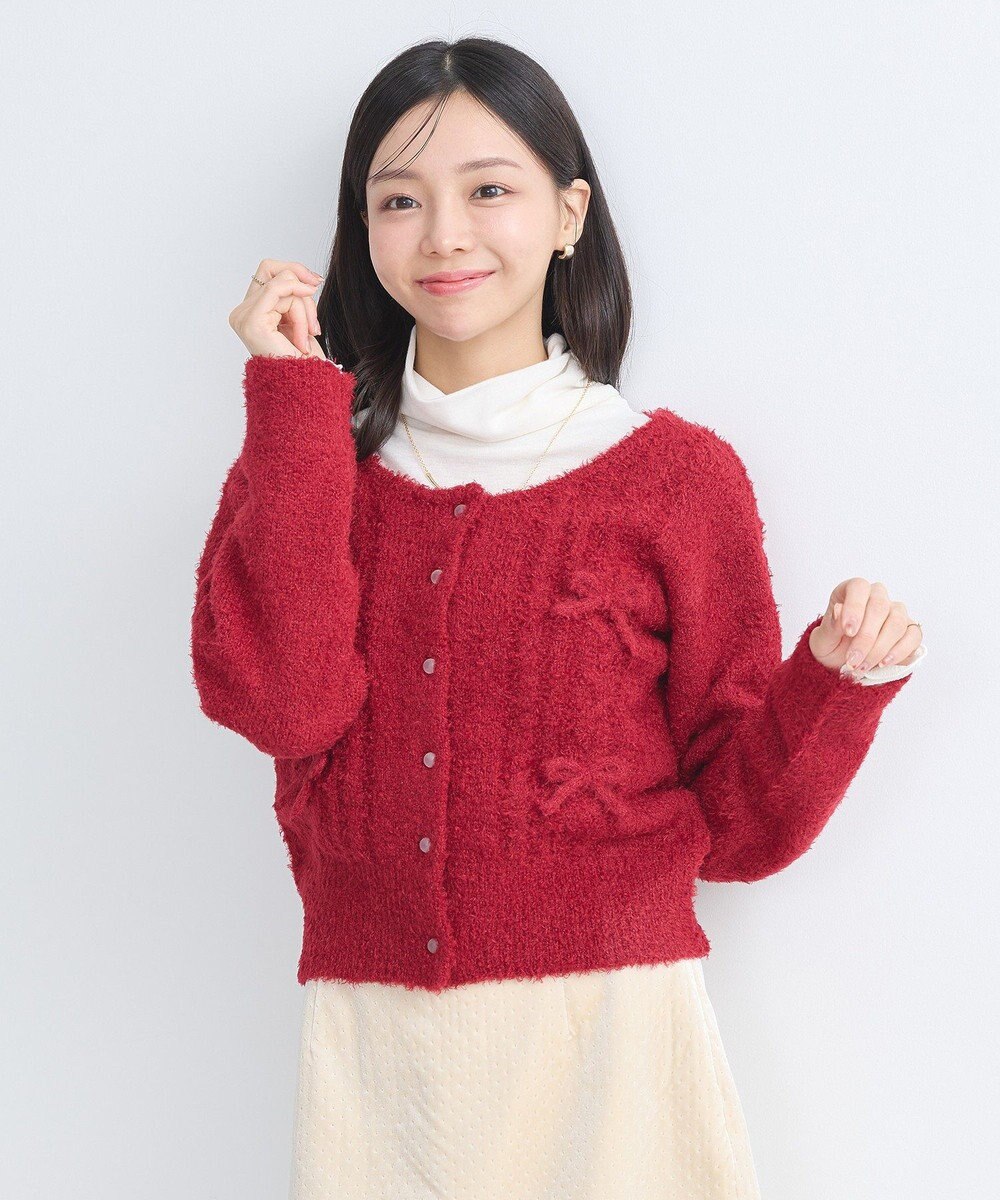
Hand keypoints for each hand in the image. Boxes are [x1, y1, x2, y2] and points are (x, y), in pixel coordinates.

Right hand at [229, 259, 327, 358]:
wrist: (303, 386)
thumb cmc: (302, 360)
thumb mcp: (299, 318)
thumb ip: (294, 294)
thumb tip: (307, 277)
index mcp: (250, 311)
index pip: (268, 271)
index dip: (294, 272)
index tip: (315, 284)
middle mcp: (241, 312)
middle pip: (275, 272)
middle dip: (302, 289)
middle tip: (313, 319)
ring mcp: (244, 316)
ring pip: (284, 284)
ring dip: (304, 311)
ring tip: (306, 337)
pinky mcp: (252, 320)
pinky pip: (279, 291)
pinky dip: (299, 308)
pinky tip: (305, 331)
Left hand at [809, 578, 923, 674]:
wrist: (843, 664)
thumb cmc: (831, 646)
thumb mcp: (822, 640)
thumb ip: (831, 626)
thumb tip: (839, 610)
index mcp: (851, 592)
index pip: (859, 587)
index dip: (855, 607)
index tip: (848, 631)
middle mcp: (876, 597)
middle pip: (880, 607)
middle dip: (866, 637)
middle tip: (853, 659)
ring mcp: (896, 612)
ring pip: (897, 622)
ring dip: (880, 648)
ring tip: (862, 666)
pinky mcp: (910, 630)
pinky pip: (914, 636)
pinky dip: (900, 652)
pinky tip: (883, 663)